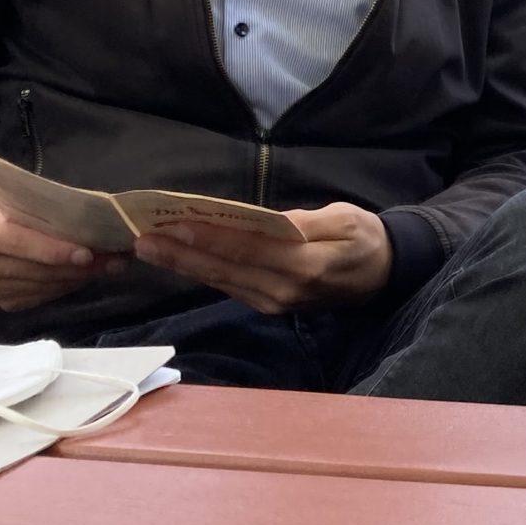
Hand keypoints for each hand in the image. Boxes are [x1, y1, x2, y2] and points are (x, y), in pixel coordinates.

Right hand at [0, 188, 130, 312]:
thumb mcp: (18, 196)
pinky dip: (67, 286)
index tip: (87, 253)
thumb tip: (98, 221)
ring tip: (110, 266)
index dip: (53, 250)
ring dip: (79, 278)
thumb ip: (47, 209)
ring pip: (42, 286)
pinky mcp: (2, 302)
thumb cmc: (4, 205)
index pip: (18, 242)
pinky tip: (85, 275)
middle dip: (78, 266)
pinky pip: (42, 297)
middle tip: (115, 260)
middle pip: (35, 269)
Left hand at [134, 203, 392, 314]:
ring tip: (151, 248)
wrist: (384, 275)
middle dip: (180, 256)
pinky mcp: (269, 305)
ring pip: (221, 282)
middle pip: (224, 271)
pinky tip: (181, 259)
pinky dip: (203, 272)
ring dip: (184, 265)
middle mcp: (283, 291)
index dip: (207, 239)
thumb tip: (262, 222)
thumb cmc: (365, 238)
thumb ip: (303, 223)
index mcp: (304, 266)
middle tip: (141, 241)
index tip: (172, 226)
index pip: (246, 250)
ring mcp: (274, 303)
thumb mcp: (345, 219)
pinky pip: (230, 287)